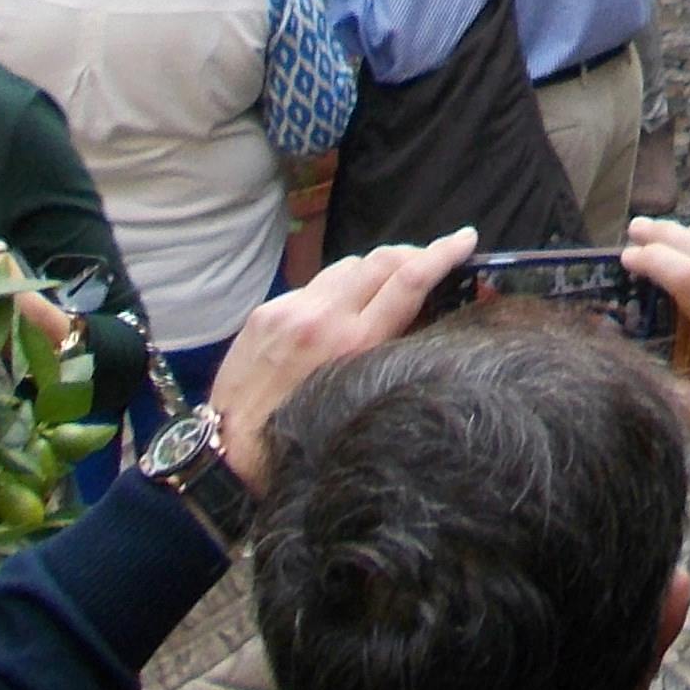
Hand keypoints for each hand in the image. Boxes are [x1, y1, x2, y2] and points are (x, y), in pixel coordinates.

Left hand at [213, 230, 477, 492]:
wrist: (224, 450)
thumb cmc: (297, 442)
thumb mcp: (354, 400)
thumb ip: (382, 356)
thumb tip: (415, 322)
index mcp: (351, 345)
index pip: (408, 281)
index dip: (442, 254)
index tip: (465, 239)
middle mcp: (322, 317)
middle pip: (381, 261)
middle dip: (415, 252)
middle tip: (436, 256)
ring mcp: (291, 308)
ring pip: (348, 266)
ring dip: (375, 269)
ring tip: (389, 283)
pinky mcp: (268, 310)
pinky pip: (314, 287)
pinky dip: (336, 291)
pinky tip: (339, 312)